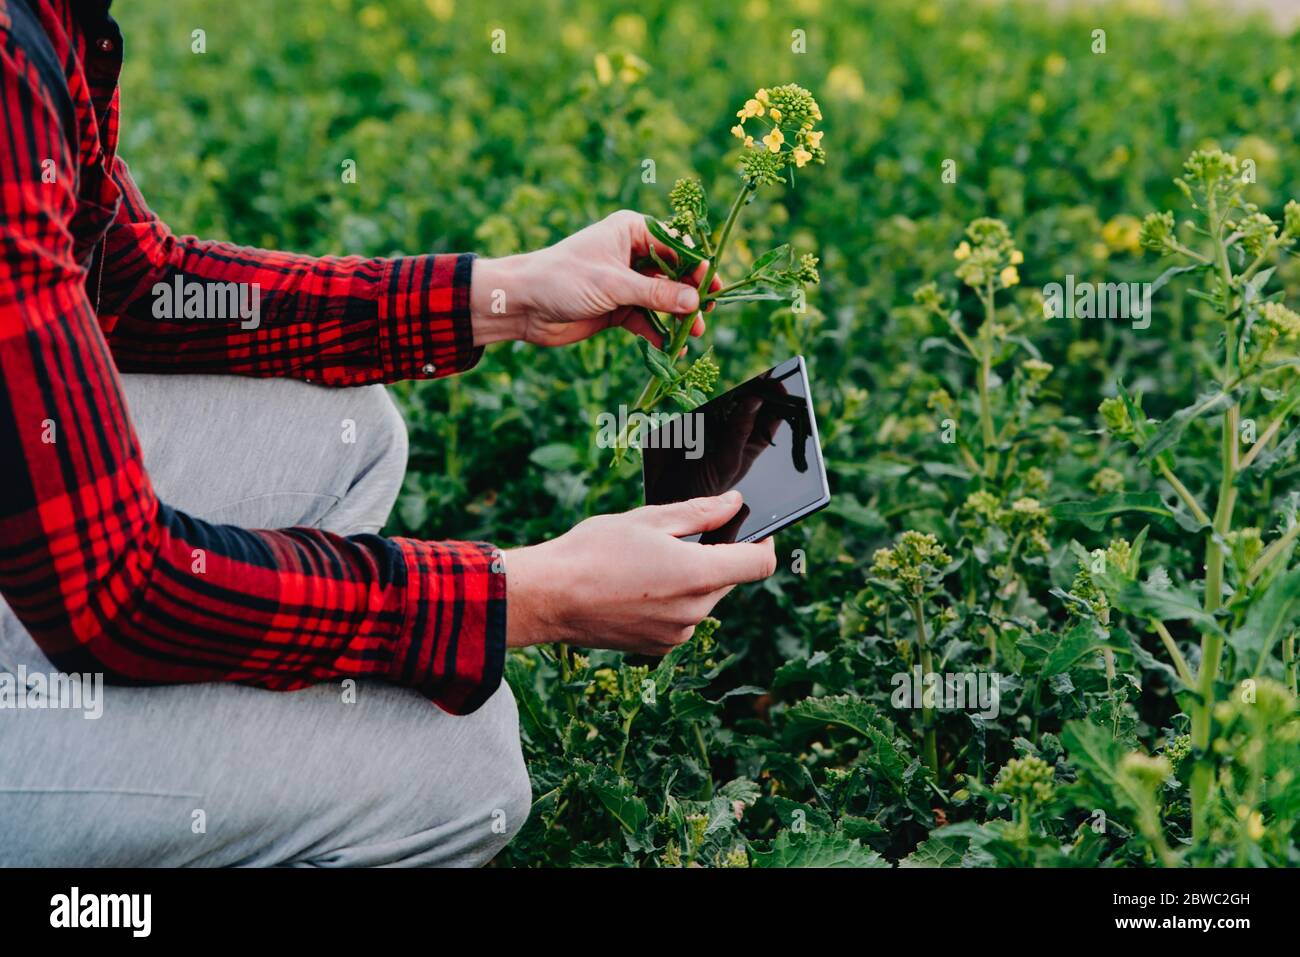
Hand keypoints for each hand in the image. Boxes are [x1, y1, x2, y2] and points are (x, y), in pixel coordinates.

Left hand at [469, 210, 721, 348]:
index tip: (712, 287)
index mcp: (632, 231)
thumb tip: (695, 302)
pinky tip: (669, 348)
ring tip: (690, 335)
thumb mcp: (614, 285)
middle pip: (674, 273)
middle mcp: (632, 254)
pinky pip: (646, 319)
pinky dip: (657, 332)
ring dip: (676, 317)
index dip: (697, 266)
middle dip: (690, 294)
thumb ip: (656, 295)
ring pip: (662, 299)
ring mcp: (625, 282)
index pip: (676, 245)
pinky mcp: (617, 308)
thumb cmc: (564, 279)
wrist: (523, 304)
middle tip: (706, 314)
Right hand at [502, 491, 776, 653]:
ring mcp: (676, 633)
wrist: (548, 597)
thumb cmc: (593, 551)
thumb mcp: (648, 519)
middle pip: (728, 580)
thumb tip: (734, 505)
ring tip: (644, 564)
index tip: (755, 532)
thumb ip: (700, 513)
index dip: (764, 543)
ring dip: (689, 581)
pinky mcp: (657, 647)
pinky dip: (669, 603)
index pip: (760, 564)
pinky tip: (635, 588)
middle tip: (674, 539)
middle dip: (713, 557)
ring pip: (703, 600)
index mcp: (699, 574)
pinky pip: (680, 620)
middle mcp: (695, 610)